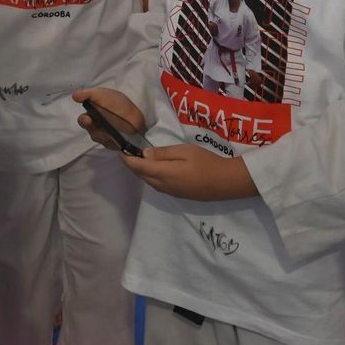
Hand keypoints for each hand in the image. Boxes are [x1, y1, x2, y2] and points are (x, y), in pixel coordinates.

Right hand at [72, 87, 145, 149]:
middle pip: (91, 132)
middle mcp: (95, 128)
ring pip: (102, 139)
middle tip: (104, 128)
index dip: (84, 121)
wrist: (135, 114)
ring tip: (115, 128)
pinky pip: (111, 145)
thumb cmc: (117, 104)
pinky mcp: (113, 145)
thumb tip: (75, 96)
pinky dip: (115, 140)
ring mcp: (104, 138)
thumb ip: (89, 94)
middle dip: (95, 130)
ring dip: (107, 134)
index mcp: (91, 116)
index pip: (83, 121)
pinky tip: (119, 135)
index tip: (88, 119)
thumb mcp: (103, 94)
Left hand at [120, 143, 256, 200]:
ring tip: (137, 160)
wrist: (225, 182)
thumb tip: (144, 155)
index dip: (127, 159)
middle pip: (141, 176)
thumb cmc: (206, 162)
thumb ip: (163, 153)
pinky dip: (149, 177)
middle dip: (131, 165)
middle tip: (126, 153)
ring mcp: (170, 192)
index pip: (138, 167)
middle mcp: (163, 186)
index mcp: (163, 173)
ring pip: (148, 182)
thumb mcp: (184, 151)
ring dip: (140, 172)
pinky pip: (157, 186)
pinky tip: (153, 170)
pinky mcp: (177, 195)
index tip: (120, 150)